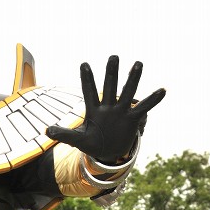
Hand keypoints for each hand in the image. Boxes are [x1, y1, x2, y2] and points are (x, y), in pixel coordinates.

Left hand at [46, 56, 165, 164]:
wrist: (107, 152)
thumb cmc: (91, 143)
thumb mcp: (77, 140)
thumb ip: (63, 134)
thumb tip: (46, 131)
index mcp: (93, 109)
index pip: (89, 92)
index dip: (87, 79)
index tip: (84, 64)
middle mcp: (108, 106)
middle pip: (109, 87)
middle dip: (111, 73)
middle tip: (113, 56)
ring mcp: (121, 111)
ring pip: (127, 92)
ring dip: (132, 79)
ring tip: (138, 63)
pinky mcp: (132, 119)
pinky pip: (143, 108)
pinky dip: (152, 100)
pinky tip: (162, 90)